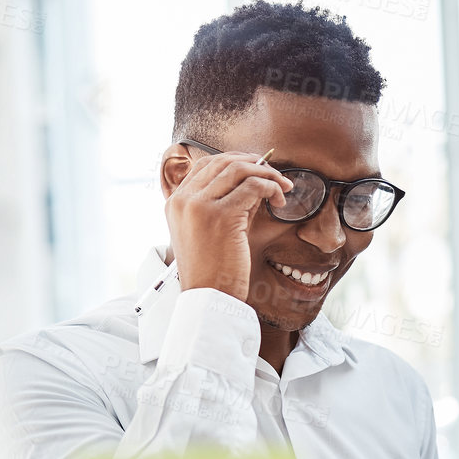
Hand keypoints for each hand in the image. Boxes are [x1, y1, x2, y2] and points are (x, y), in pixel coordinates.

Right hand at [164, 145, 291, 300]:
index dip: (234, 161)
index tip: (256, 169)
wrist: (208, 297)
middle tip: (275, 175)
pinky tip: (279, 201)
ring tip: (282, 188)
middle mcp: (184, 200)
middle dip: (255, 164)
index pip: (205, 165)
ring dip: (267, 174)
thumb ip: (228, 201)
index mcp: (176, 202)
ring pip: (239, 170)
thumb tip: (255, 180)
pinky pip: (253, 187)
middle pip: (222, 162)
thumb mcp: (214, 229)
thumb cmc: (213, 269)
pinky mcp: (221, 216)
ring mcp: (200, 206)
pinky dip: (271, 188)